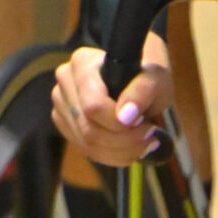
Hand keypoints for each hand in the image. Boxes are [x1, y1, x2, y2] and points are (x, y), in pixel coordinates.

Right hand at [50, 38, 168, 166]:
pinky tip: (131, 148)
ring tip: (145, 142)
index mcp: (82, 63)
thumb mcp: (156, 77)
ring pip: (86, 144)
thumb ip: (143, 90)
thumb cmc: (148, 73)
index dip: (119, 124)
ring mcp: (62, 105)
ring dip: (121, 151)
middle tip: (150, 136)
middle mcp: (65, 82)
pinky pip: (86, 150)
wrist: (140, 79)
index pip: (93, 107)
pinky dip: (113, 155)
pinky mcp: (66, 124)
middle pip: (88, 129)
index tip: (144, 122)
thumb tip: (125, 116)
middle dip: (124, 141)